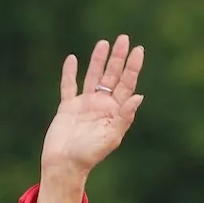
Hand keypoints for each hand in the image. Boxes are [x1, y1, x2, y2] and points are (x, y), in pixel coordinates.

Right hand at [34, 35, 145, 202]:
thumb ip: (124, 117)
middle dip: (118, 58)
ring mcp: (84, 105)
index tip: (138, 50)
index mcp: (114, 112)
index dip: (132, 67)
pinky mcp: (67, 108)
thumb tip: (139, 96)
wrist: (64, 164)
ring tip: (103, 43)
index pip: (127, 85)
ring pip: (92, 77)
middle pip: (112, 76)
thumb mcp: (111, 137)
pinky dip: (70, 73)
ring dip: (98, 61)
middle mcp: (101, 106)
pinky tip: (72, 59)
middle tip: (123, 38)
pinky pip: (69, 86)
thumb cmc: (89, 154)